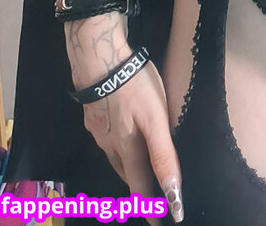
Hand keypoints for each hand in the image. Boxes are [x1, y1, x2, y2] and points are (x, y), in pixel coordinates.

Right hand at [68, 26, 183, 224]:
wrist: (99, 56)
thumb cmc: (134, 86)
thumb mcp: (156, 119)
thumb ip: (164, 154)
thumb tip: (173, 194)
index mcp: (126, 149)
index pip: (140, 186)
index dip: (151, 205)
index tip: (160, 221)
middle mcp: (108, 144)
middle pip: (126, 173)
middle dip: (138, 186)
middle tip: (150, 196)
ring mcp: (97, 128)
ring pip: (114, 155)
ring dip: (127, 166)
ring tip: (138, 169)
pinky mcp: (92, 112)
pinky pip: (106, 138)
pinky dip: (117, 145)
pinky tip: (121, 134)